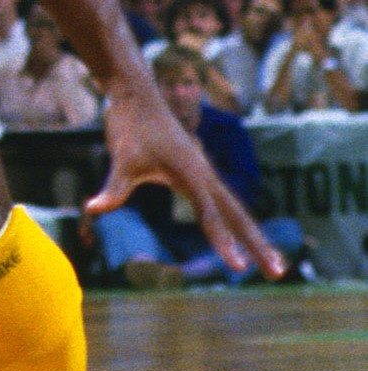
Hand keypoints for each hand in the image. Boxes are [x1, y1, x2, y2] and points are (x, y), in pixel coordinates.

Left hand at [88, 89, 286, 278]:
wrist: (137, 98)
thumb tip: (93, 208)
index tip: (238, 268)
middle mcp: (205, 176)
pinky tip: (240, 238)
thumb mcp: (121, 159)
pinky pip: (223, 205)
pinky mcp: (198, 173)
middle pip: (238, 216)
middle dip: (258, 245)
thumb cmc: (131, 127)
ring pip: (235, 211)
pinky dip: (235, 223)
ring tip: (273, 264)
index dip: (222, 242)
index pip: (210, 216)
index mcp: (192, 175)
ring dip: (253, 237)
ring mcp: (204, 174)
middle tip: (278, 273)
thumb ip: (114, 188)